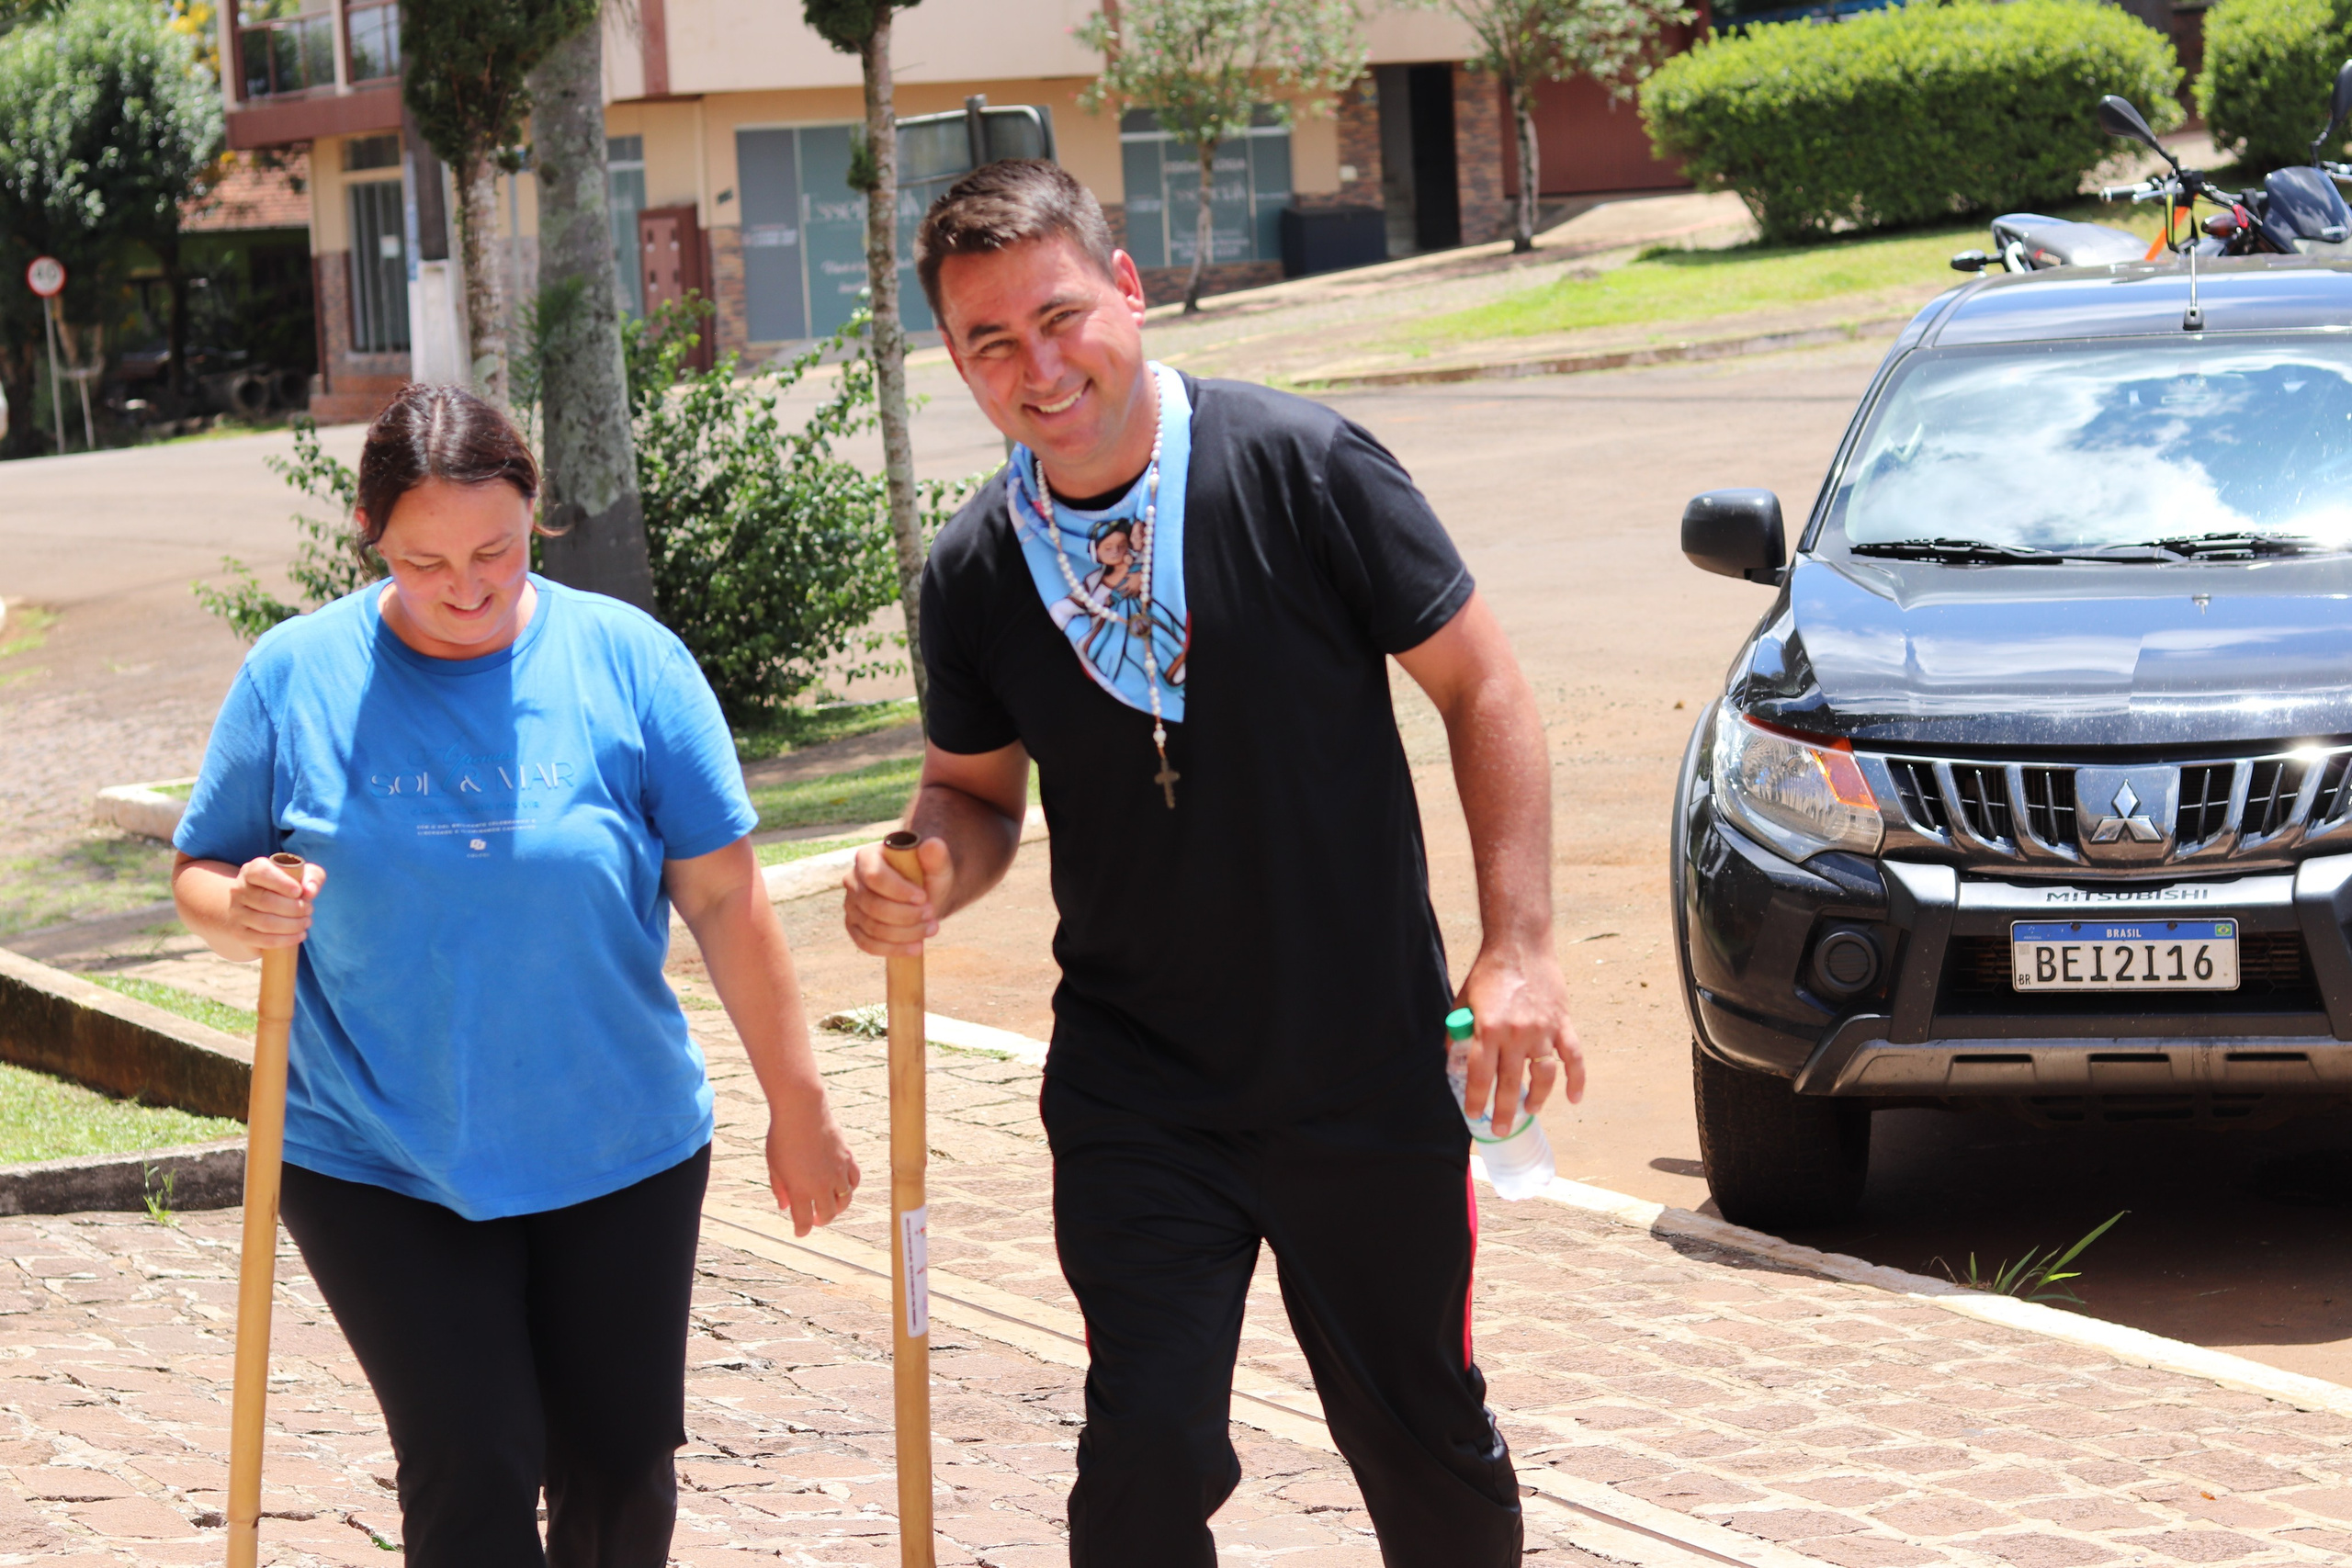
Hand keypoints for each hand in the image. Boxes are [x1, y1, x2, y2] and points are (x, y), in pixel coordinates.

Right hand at [227, 856, 325, 950]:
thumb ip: (312, 877)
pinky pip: (264, 940)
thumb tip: (309, 892)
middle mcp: (239, 890)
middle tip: (309, 910)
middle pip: (266, 901)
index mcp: (251, 871)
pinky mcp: (240, 933)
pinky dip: (286, 940)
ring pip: (266, 923)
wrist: (262, 907)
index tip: (299, 892)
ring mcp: (236, 913)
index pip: (261, 872)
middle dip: (294, 908)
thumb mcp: (303, 875)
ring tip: (307, 922)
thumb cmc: (288, 887)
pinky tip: (300, 935)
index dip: (281, 882)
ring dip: (293, 925)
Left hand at [766, 1097, 859, 1236]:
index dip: (802, 1230)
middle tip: (815, 1219)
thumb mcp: (774, 1166)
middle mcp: (821, 1185)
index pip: (804, 1221)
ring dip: (837, 1207)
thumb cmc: (782, 1136)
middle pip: (827, 1214)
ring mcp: (837, 1172)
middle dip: (821, 1220)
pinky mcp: (848, 1159)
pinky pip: (854, 1181)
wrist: (802, 1110)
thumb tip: (785, 1206)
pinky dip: (849, 1188)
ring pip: (845, 1201)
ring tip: (830, 1205)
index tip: (800, 1232)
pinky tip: (842, 1187)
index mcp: (800, 1189)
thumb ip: (780, 1189)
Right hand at [842, 835, 953, 957]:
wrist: (921, 895)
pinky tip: (915, 947)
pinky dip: (892, 949)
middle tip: (932, 915)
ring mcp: (850, 904)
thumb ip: (936, 856)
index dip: (899, 891)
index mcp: (867, 858)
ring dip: (905, 933)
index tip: (924, 898)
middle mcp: (852, 880)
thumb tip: (932, 844)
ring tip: (931, 929)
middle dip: (906, 915)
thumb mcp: (936, 866)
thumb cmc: (926, 876)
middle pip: (873, 906)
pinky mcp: (854, 926)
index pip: (875, 877)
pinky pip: (866, 943)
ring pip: (872, 927)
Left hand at [1456, 942, 1582, 1136]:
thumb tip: (1452, 1059)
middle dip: (1504, 1111)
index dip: (1476, 1099)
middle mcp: (1515, 1034)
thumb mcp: (1464, 1000)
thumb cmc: (1489, 972)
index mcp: (1488, 1028)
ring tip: (1530, 1111)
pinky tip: (1574, 1098)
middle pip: (1509, 1083)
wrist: (1520, 944)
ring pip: (1543, 1076)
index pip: (1479, 1075)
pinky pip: (1574, 1058)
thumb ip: (1459, 1030)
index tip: (1473, 1115)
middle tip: (1501, 1129)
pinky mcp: (1563, 1023)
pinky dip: (1577, 1080)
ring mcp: (1543, 1030)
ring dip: (1537, 1099)